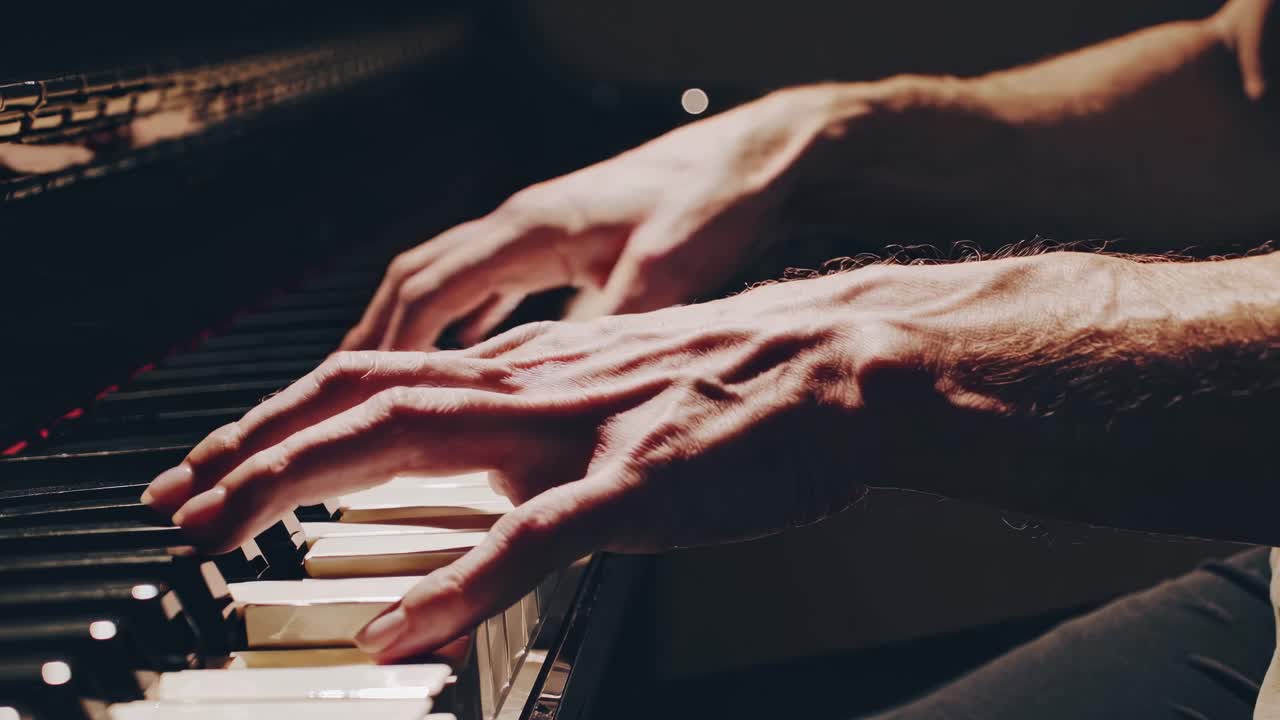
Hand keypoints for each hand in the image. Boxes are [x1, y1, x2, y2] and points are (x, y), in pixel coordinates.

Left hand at [143, 252, 1131, 660]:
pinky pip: (532, 536)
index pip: (378, 379)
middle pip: (363, 400)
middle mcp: (537, 390)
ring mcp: (582, 433)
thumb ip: (548, 427)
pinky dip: (455, 580)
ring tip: (228, 531)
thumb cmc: (743, 386)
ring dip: (306, 484)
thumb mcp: (619, 392)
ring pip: (415, 440)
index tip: (225, 457)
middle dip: (255, 449)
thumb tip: (491, 470)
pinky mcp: (639, 486)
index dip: (287, 414)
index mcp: (532, 375)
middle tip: (181, 496)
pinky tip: (402, 626)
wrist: (844, 363)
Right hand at [339, 88, 835, 349]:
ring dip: (409, 329)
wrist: (756, 155)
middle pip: (416, 280)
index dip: (388, 347)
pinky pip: (488, 283)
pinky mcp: (563, 243)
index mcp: (531, 229)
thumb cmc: (714, 199)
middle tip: (338, 394)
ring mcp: (539, 231)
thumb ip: (611, 322)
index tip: (359, 400)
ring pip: (445, 279)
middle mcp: (521, 224)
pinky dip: (461, 320)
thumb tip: (569, 379)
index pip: (429, 290)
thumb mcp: (667, 269)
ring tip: (380, 382)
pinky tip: (466, 353)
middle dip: (372, 337)